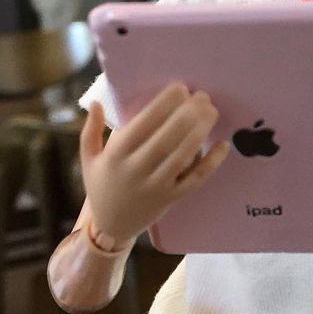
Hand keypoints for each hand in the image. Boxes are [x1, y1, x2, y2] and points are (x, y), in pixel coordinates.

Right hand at [80, 83, 229, 245]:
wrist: (111, 226)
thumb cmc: (102, 184)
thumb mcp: (89, 157)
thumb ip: (90, 129)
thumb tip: (96, 102)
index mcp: (116, 154)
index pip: (143, 124)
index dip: (164, 104)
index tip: (180, 87)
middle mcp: (136, 170)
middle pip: (167, 138)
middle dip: (188, 113)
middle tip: (202, 95)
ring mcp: (157, 186)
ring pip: (183, 156)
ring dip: (201, 131)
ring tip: (212, 111)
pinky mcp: (173, 198)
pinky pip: (195, 179)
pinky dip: (212, 163)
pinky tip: (223, 144)